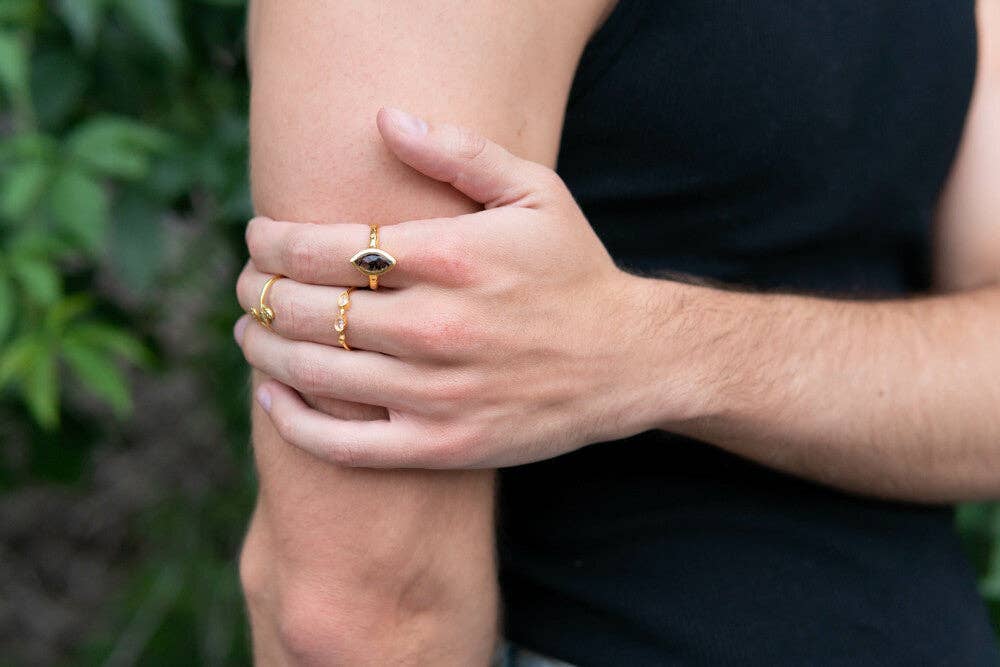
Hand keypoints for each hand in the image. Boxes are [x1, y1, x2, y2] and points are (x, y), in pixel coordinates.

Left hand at [234, 108, 676, 467]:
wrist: (627, 360)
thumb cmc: (572, 271)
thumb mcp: (534, 192)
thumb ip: (458, 151)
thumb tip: (385, 119)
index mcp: (451, 257)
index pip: (323, 248)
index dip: (271, 242)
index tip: (256, 238)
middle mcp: (437, 325)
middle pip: (309, 309)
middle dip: (258, 292)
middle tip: (247, 284)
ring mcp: (438, 393)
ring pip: (315, 373)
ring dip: (264, 349)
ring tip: (251, 331)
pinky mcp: (443, 445)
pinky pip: (346, 444)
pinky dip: (295, 422)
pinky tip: (273, 398)